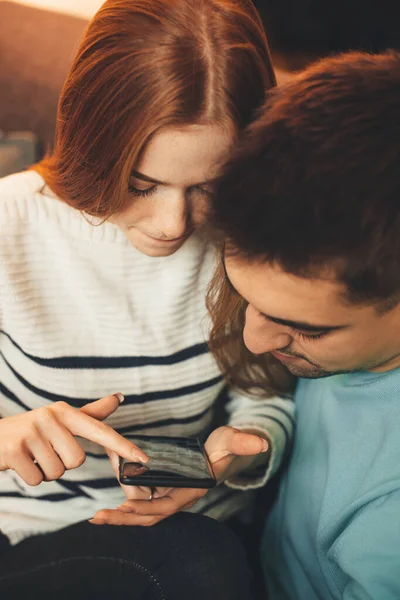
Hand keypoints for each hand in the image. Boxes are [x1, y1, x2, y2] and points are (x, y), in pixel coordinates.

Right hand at [0, 394, 147, 485]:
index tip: (144, 458)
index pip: (100, 430)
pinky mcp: (14, 450)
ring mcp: (31, 433)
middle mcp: (50, 417)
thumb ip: (91, 413)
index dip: (123, 446)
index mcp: (65, 412)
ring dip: (46, 471)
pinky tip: (21, 463)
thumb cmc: (31, 429)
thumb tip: (119, 398)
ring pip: (58, 472)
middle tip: (45, 451)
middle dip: (62, 463)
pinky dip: (31, 477)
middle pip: (77, 460)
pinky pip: (38, 480)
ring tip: (33, 455)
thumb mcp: (60, 418)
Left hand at [90, 425, 267, 526]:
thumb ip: (243, 441)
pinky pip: (141, 501)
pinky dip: (125, 504)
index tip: (125, 507)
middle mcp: (179, 497)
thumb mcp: (232, 441)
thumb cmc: (226, 448)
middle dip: (124, 520)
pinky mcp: (163, 489)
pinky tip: (109, 505)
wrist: (223, 454)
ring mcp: (169, 495)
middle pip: (149, 515)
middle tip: (98, 519)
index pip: (166, 505)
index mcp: (191, 490)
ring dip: (120, 516)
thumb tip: (260, 442)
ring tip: (96, 518)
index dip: (146, 507)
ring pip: (142, 511)